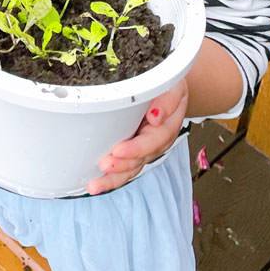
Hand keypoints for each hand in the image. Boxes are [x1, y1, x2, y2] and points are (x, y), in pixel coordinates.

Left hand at [86, 76, 189, 194]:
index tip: (119, 151)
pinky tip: (95, 184)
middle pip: (140, 160)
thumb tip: (156, 117)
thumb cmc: (169, 87)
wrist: (169, 89)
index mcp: (167, 126)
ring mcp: (144, 149)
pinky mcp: (133, 151)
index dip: (136, 148)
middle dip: (122, 166)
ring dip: (113, 178)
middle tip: (105, 165)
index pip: (153, 141)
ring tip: (95, 185)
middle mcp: (156, 142)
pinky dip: (110, 178)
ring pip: (131, 169)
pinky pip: (124, 168)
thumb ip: (168, 100)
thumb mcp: (173, 86)